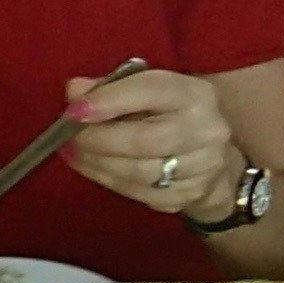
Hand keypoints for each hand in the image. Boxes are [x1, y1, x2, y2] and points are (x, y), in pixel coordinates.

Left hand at [61, 66, 247, 220]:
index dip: (109, 100)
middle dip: (98, 140)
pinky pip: (141, 193)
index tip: (74, 110)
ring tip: (74, 154)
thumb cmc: (172, 115)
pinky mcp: (191, 194)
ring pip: (140, 172)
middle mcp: (207, 129)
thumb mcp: (149, 92)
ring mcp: (204, 167)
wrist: (213, 157)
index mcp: (195, 94)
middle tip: (70, 138)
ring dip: (98, 163)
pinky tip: (93, 169)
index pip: (151, 91)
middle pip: (145, 140)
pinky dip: (109, 180)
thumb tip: (75, 92)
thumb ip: (112, 88)